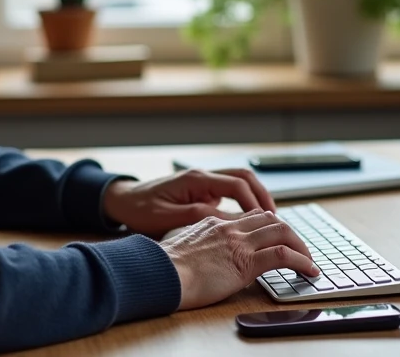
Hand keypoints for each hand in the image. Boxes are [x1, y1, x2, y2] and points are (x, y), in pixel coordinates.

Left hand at [102, 168, 276, 237]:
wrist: (123, 201)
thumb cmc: (141, 210)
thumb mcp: (166, 218)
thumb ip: (196, 217)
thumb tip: (226, 222)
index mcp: (195, 180)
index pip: (235, 185)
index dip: (253, 202)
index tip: (265, 220)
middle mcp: (202, 176)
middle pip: (243, 177)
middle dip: (262, 195)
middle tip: (276, 218)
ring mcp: (202, 182)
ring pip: (238, 182)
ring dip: (255, 197)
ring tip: (269, 219)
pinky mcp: (201, 190)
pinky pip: (229, 191)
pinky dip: (243, 202)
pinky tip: (249, 221)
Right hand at [161, 210, 318, 309]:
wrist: (160, 273)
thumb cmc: (164, 268)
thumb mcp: (183, 248)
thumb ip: (200, 246)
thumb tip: (206, 257)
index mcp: (213, 223)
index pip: (250, 217)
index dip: (268, 225)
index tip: (277, 236)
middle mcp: (229, 228)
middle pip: (270, 219)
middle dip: (289, 233)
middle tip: (299, 248)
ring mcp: (238, 243)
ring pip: (281, 231)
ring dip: (300, 246)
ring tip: (309, 261)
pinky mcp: (246, 262)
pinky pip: (283, 255)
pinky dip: (301, 261)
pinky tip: (308, 270)